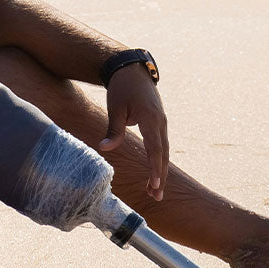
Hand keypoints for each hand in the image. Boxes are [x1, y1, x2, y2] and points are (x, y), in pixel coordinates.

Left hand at [100, 63, 168, 200]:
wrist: (132, 70)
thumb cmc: (122, 88)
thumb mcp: (115, 108)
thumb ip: (113, 130)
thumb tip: (104, 149)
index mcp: (151, 119)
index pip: (155, 149)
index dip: (155, 168)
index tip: (154, 185)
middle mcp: (160, 122)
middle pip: (163, 154)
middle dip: (160, 176)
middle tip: (156, 197)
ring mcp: (161, 122)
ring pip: (164, 151)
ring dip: (160, 171)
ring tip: (154, 192)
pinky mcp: (158, 122)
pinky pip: (161, 145)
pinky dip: (158, 160)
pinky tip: (153, 173)